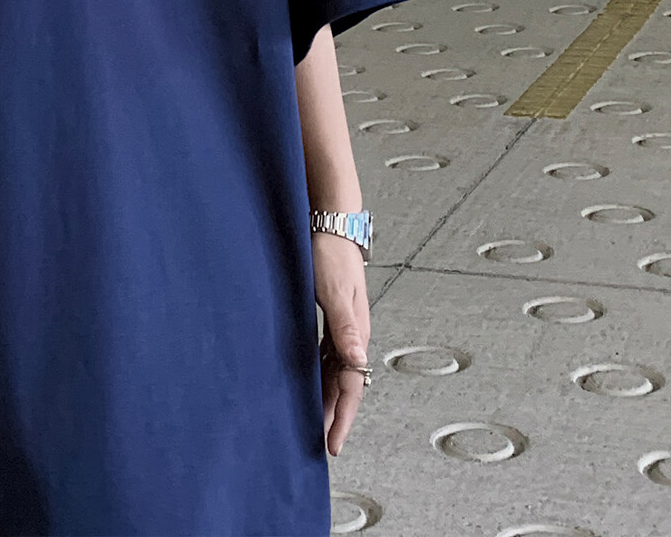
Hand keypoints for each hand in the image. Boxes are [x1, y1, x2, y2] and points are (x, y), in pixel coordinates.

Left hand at [312, 231, 370, 455]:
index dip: (341, 416)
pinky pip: (329, 356)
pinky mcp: (332, 318)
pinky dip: (322, 375)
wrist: (330, 227)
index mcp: (355, 333)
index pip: (351, 386)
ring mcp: (343, 328)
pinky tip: (312, 382)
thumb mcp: (334, 292)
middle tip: (323, 443)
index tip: (332, 443)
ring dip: (328, 398)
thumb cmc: (330, 255)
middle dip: (335, 415)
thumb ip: (345, 327)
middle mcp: (352, 335)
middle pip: (345, 385)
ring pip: (337, 373)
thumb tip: (358, 360)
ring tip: (317, 422)